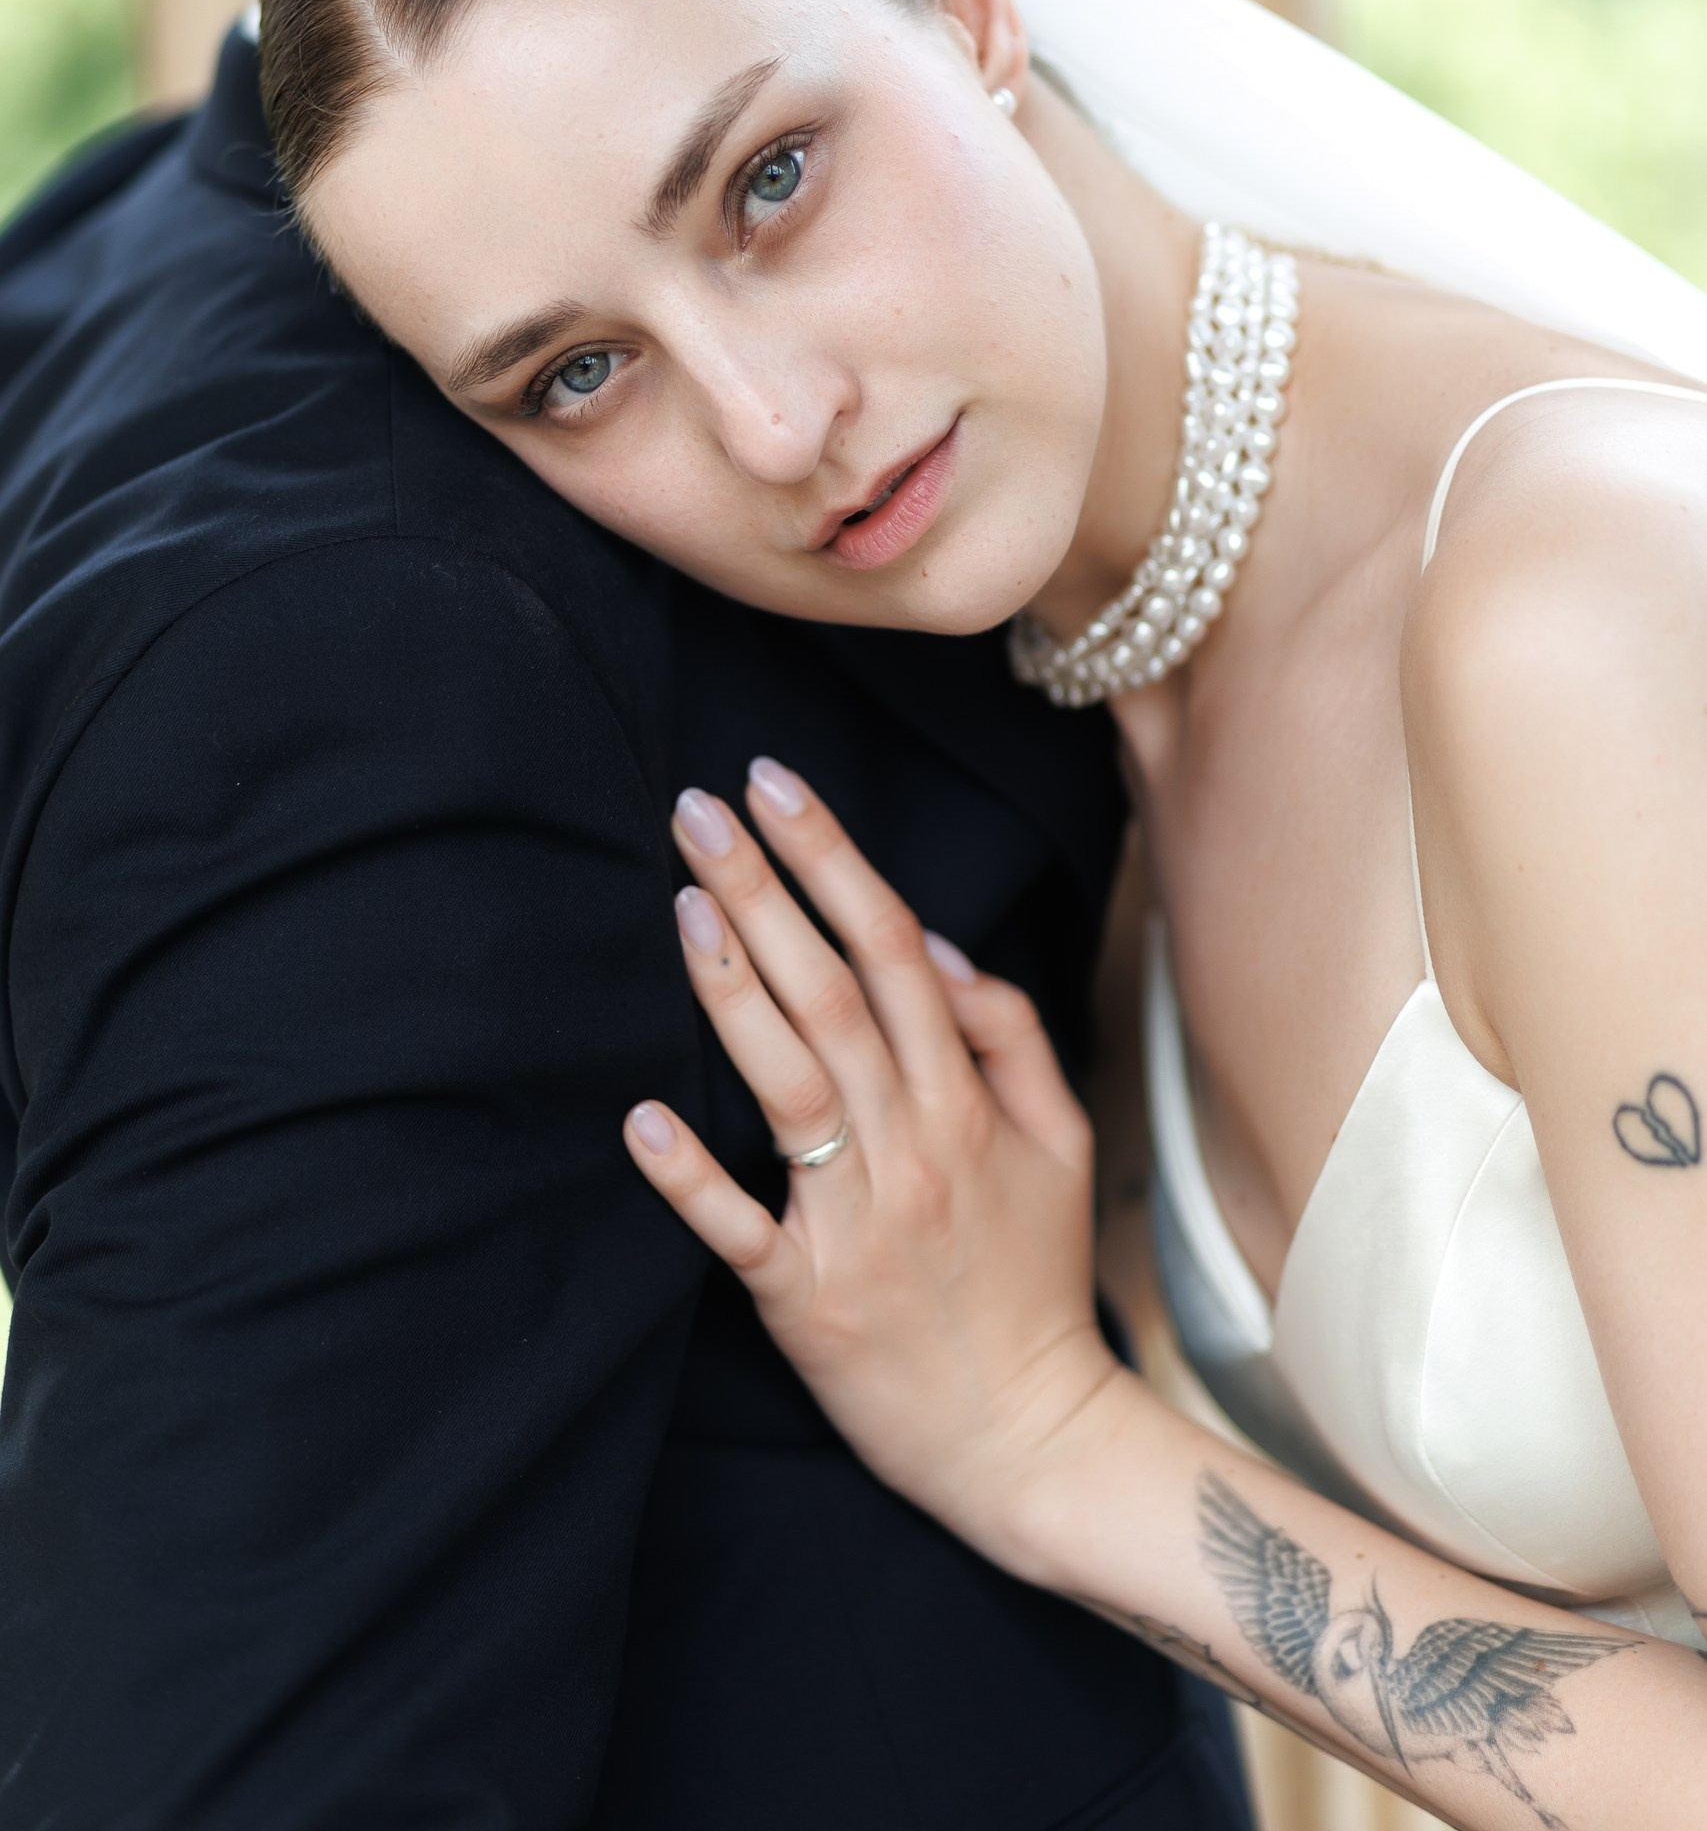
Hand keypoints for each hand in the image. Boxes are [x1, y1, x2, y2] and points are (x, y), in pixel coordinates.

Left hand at [624, 761, 1129, 1577]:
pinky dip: (693, 1177)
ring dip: (735, 991)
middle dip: (766, 890)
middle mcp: (914, 1146)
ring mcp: (857, 1224)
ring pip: (791, 1086)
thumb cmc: (1032, 1279)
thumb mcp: (1059, 1142)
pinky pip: (741, 1233)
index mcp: (969, 1102)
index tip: (776, 784)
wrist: (1029, 1438)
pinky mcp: (805, 1302)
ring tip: (685, 905)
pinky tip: (640, 1120)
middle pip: (833, 993)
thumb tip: (937, 947)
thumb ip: (1007, 1037)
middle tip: (697, 808)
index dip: (834, 859)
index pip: (895, 948)